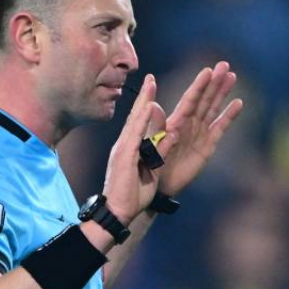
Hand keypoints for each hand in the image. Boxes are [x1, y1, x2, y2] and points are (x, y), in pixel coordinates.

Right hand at [101, 75, 176, 222]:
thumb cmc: (133, 194)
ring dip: (144, 101)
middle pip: (136, 116)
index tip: (152, 88)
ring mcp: (123, 149)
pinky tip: (149, 106)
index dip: (146, 104)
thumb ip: (160, 152)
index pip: (140, 122)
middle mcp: (125, 144)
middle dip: (144, 96)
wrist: (117, 212)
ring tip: (151, 83)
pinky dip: (142, 119)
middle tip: (151, 77)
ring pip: (135, 121)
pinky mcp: (124, 156)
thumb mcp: (152, 170)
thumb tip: (170, 135)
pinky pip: (135, 134)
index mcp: (131, 148)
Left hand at [156, 62, 242, 196]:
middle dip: (214, 82)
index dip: (199, 85)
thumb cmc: (150, 164)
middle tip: (225, 65)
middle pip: (204, 99)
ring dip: (222, 92)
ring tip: (232, 76)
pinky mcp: (207, 146)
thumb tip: (152, 106)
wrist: (158, 186)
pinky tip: (238, 103)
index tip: (208, 71)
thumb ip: (154, 125)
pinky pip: (220, 127)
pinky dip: (229, 116)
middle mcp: (189, 123)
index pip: (190, 99)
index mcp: (175, 121)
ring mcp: (199, 133)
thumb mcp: (149, 143)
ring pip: (213, 108)